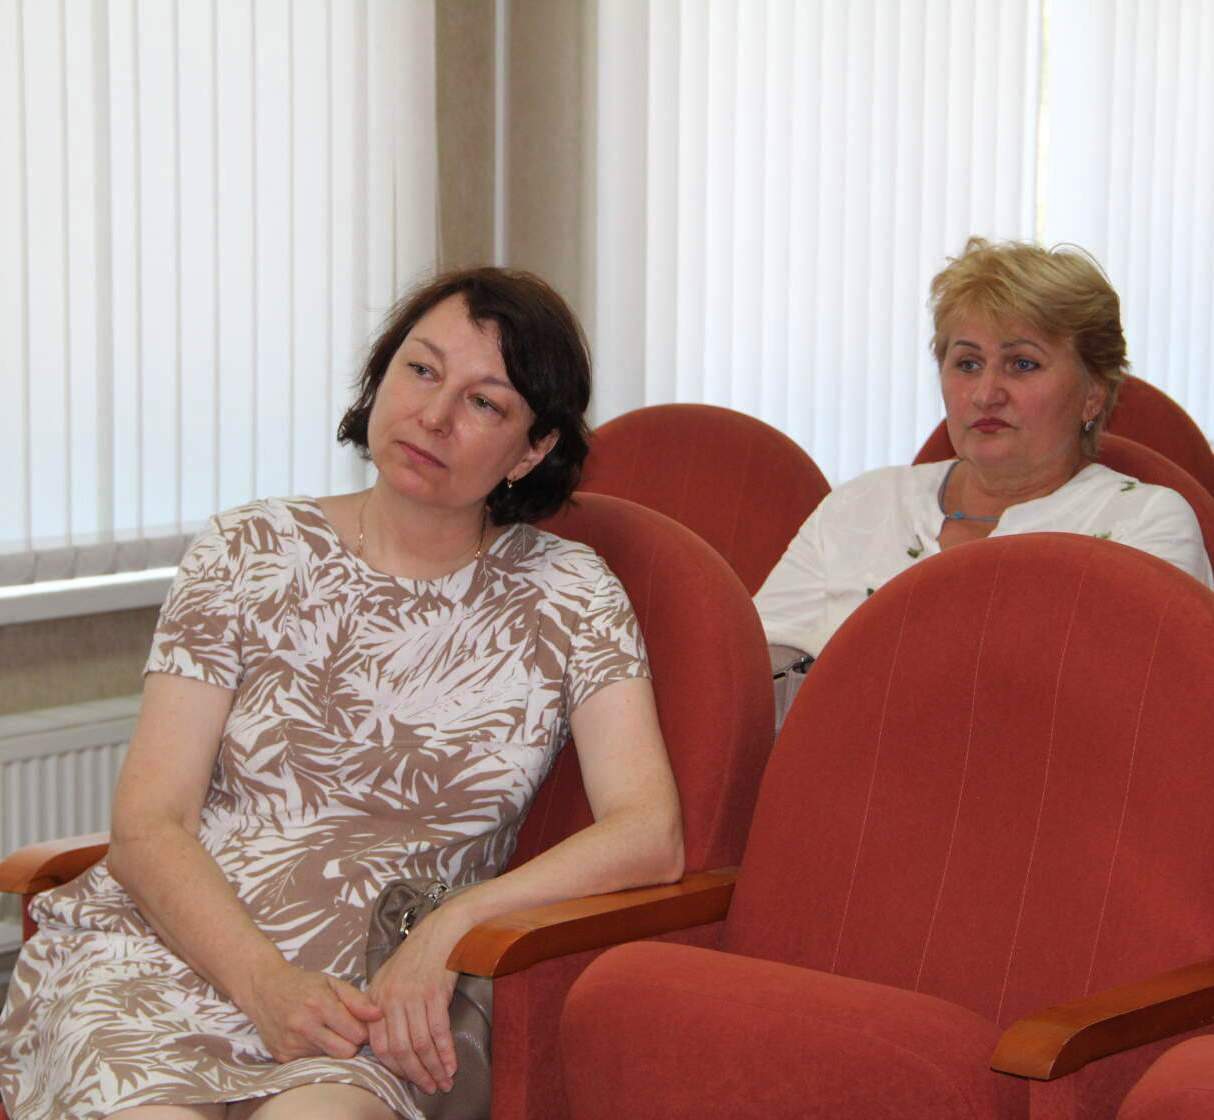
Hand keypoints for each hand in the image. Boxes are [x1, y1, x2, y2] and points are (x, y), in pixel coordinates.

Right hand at [245, 960, 382, 1062]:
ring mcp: (291, 1044)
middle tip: (346, 1030)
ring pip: (329, 1059)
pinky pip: (311, 1063)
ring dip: (333, 1048)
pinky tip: (311, 1037)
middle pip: (345, 1052)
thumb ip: (357, 1000)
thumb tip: (379, 1015)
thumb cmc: (302, 984)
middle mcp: (304, 1026)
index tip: (358, 1023)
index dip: (362, 1030)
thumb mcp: (332, 983)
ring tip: (326, 1030)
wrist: (263, 988)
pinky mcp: (282, 1056)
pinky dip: (316, 1053)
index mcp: (320, 1004)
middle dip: (351, 1043)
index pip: (356, 1034)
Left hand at [367, 906, 464, 1094]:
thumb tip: (388, 1045)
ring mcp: (412, 996)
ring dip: (433, 1068)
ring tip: (443, 1082)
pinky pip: (439, 1032)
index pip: (379, 1046)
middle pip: (400, 1050)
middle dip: (415, 1075)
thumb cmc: (418, 956)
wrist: (442, 931)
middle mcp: (390, 999)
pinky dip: (446, 1052)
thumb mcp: (390, 978)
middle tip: (429, 1088)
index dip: (395, 1068)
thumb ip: (383, 1009)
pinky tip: (452, 1065)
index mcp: (375, 998)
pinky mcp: (434, 993)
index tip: (408, 1079)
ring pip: (420, 1045)